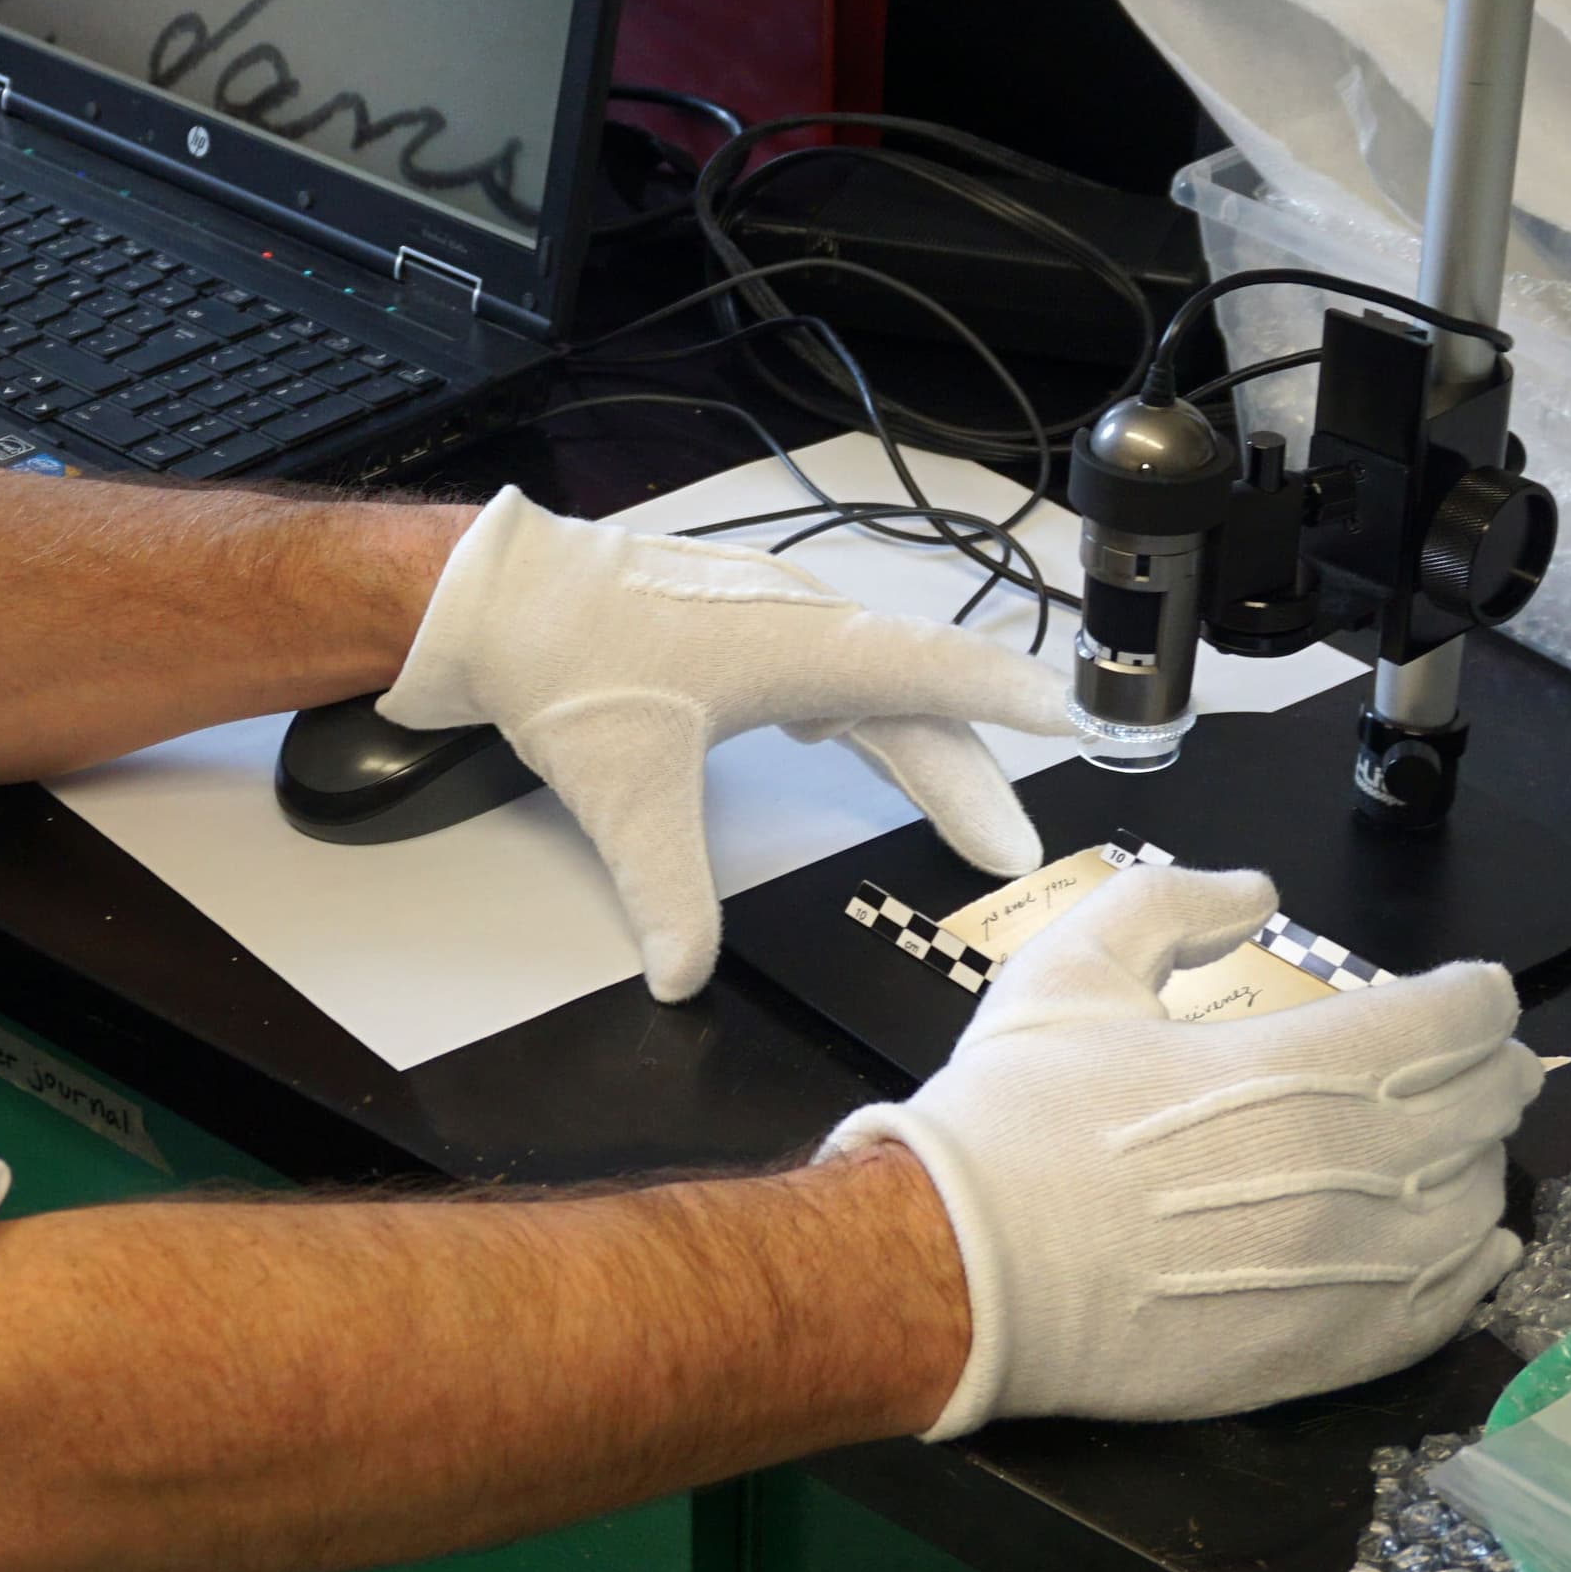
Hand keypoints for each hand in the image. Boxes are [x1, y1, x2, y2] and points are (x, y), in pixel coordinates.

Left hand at [379, 488, 1071, 998]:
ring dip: (916, 742)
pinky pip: (826, 667)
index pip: (935, 675)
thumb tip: (683, 976)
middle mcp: (800, 621)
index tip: (1077, 721)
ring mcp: (767, 615)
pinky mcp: (731, 621)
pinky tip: (840, 736)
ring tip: (960, 810)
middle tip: (1011, 850)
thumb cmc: (565, 661)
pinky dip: (856, 710)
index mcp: (803, 646)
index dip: (1008, 703)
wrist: (493, 596)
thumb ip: (666, 894)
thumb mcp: (625, 794)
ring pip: (870, 683)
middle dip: (969, 775)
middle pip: (913, 700)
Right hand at [829, 862, 1536, 1435]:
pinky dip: (1478, 1257)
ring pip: (1481, 1198)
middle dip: (1487, 1067)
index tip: (1466, 990)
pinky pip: (1457, 1297)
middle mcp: (1362, 1164)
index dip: (1474, 994)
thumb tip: (1256, 894)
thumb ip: (1171, 906)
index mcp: (1304, 1063)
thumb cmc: (1016, 1115)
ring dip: (1475, 1158)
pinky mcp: (1345, 1346)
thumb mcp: (1070, 969)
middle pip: (1488, 1103)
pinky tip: (1473, 1240)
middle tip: (1468, 1058)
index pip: (1458, 1017)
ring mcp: (1363, 1266)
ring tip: (1445, 1143)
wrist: (970, 1270)